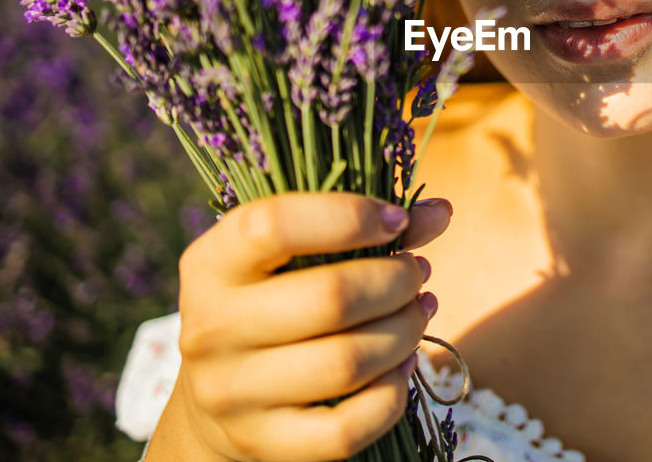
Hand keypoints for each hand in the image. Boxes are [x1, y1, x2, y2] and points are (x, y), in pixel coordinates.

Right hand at [147, 192, 450, 461]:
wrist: (213, 399)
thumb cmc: (271, 303)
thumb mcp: (290, 256)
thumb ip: (364, 226)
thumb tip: (440, 212)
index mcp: (211, 265)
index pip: (273, 225)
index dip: (348, 216)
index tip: (395, 220)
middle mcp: (211, 329)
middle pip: (329, 298)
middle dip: (396, 281)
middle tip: (417, 273)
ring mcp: (232, 394)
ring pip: (346, 363)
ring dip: (404, 333)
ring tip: (418, 312)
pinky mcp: (262, 443)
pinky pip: (347, 427)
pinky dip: (391, 394)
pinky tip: (403, 365)